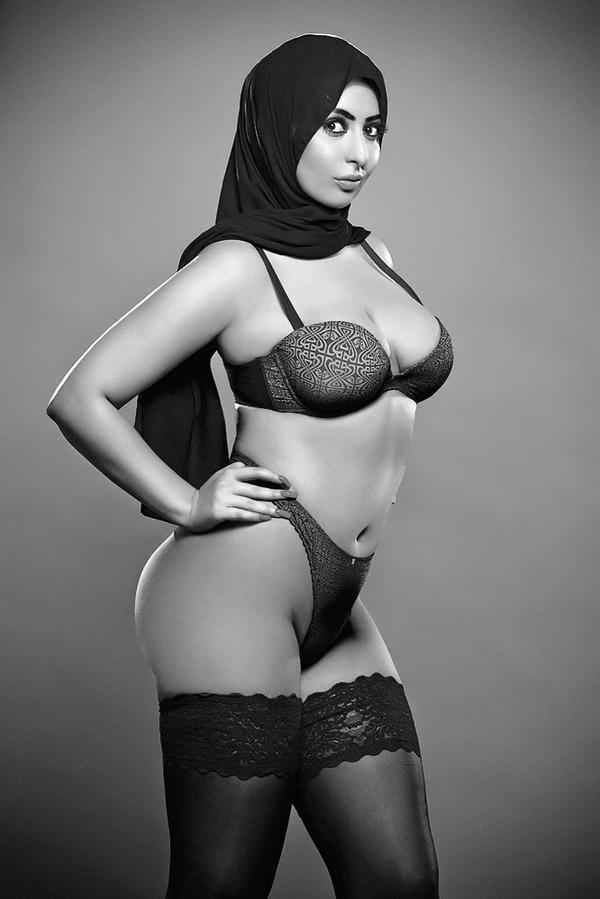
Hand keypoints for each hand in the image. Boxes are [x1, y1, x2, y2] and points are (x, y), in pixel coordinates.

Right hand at [181, 461, 296, 532]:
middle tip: (292, 495)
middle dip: (277, 493)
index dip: (272, 476)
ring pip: (251, 503)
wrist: (189, 508)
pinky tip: (266, 518)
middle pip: (257, 489)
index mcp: (229, 474)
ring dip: (269, 507)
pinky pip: (242, 514)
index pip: (255, 472)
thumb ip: (233, 470)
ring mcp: (223, 498)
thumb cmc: (207, 493)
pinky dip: (255, 516)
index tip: (285, 481)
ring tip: (282, 511)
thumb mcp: (218, 476)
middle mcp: (227, 484)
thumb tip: (246, 466)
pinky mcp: (220, 512)